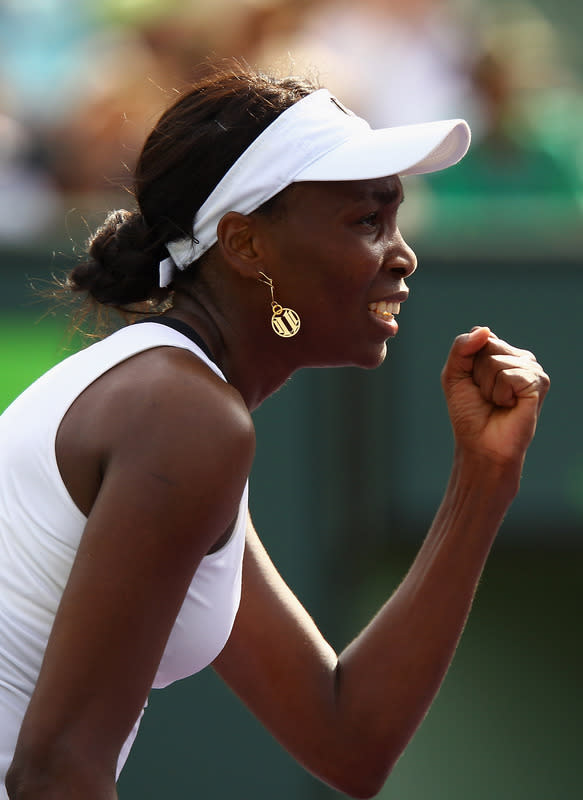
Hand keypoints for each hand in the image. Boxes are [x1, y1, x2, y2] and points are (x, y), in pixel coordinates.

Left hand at [441, 327, 549, 465]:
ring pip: (495, 361)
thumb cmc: (469, 413)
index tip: (471, 383)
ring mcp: (532, 369)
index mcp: (502, 352)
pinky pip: (507, 375)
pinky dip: (499, 393)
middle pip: (486, 346)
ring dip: (487, 386)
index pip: (478, 335)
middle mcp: (520, 357)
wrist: (481, 445)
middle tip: (485, 395)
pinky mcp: (538, 383)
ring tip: (497, 402)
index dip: (466, 362)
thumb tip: (484, 330)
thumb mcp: (454, 375)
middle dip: (476, 374)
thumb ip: (461, 348)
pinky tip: (508, 405)